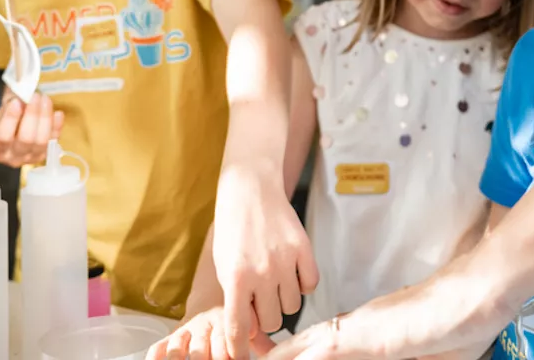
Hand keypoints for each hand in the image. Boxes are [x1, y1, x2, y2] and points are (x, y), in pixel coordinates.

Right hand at [0, 90, 63, 166]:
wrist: (19, 127)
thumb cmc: (9, 118)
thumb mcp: (4, 110)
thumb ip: (10, 103)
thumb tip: (22, 93)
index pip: (3, 137)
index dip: (11, 118)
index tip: (16, 101)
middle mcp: (13, 157)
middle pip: (26, 139)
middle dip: (32, 115)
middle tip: (35, 96)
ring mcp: (32, 158)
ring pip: (42, 140)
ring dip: (45, 118)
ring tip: (45, 100)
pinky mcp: (47, 153)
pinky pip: (55, 140)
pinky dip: (57, 126)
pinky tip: (58, 113)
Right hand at [148, 306, 276, 359]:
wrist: (212, 296)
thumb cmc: (233, 317)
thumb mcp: (249, 323)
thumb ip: (262, 339)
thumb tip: (283, 352)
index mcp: (225, 318)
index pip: (228, 337)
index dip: (233, 353)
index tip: (240, 359)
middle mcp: (205, 324)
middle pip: (204, 347)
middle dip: (212, 358)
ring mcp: (188, 330)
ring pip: (181, 347)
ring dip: (183, 357)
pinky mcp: (172, 335)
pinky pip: (160, 345)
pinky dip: (158, 355)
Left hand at [212, 160, 318, 359]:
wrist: (250, 190)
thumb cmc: (233, 230)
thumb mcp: (223, 265)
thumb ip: (236, 297)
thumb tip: (251, 329)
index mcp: (235, 277)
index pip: (238, 327)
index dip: (240, 348)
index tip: (242, 357)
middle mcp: (261, 272)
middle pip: (271, 320)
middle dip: (266, 317)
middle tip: (261, 301)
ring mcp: (284, 260)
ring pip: (292, 306)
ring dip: (284, 301)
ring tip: (276, 283)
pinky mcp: (303, 249)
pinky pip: (310, 285)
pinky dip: (303, 285)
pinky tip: (292, 273)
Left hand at [263, 253, 513, 359]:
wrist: (480, 292)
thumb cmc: (463, 323)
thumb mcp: (426, 355)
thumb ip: (405, 356)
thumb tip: (404, 353)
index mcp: (368, 336)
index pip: (321, 353)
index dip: (294, 357)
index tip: (267, 359)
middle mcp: (357, 330)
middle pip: (303, 352)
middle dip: (276, 359)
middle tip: (242, 357)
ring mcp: (360, 330)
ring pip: (303, 351)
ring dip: (276, 359)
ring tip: (245, 355)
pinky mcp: (367, 332)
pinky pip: (323, 350)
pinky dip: (295, 357)